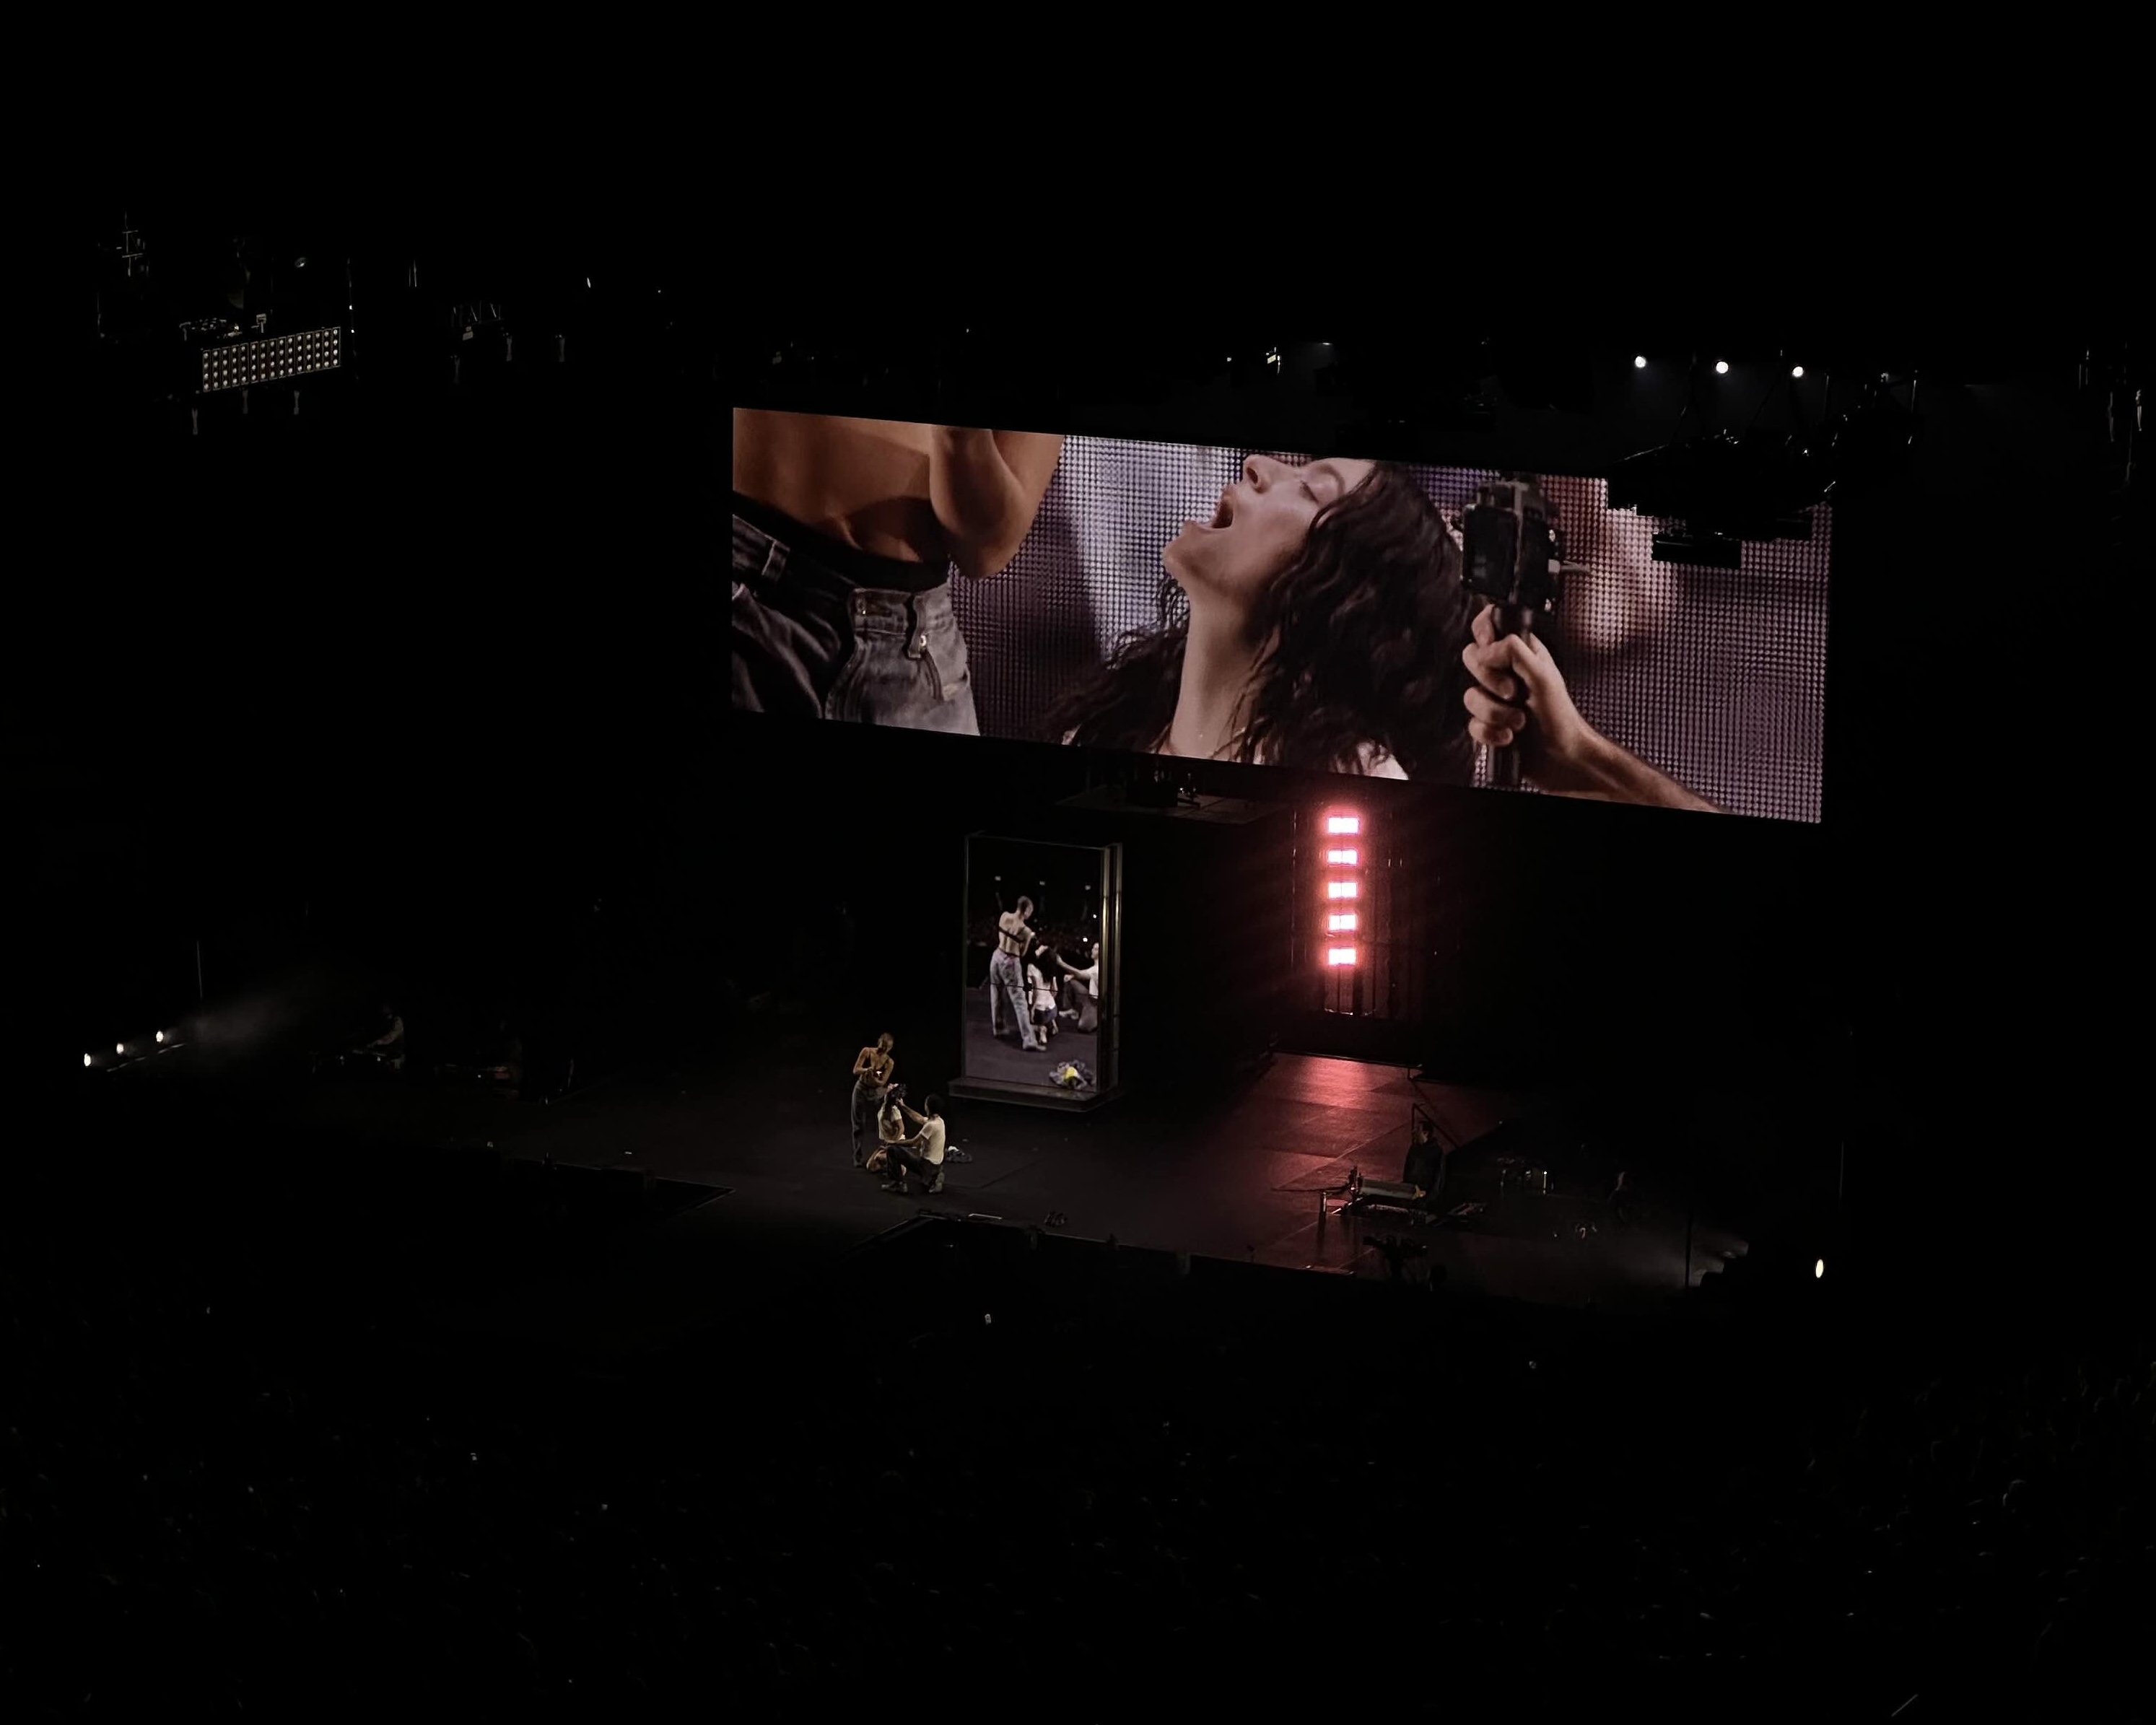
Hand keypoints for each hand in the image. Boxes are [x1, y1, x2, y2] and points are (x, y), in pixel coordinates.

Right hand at [1460, 604, 1608, 795]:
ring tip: (1518, 722)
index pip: (1490, 625)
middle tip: (1514, 693)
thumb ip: (1514, 652)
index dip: (1483, 631)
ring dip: (1495, 713)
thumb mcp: (1542, 676)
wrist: (1562, 759)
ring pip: (1470, 696)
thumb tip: (1484, 649)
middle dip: (1489, 679)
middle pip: (1471, 658)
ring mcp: (1494, 700)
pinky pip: (1472, 724)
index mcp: (1521, 654)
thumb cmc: (1561, 717)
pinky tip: (1508, 738)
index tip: (1490, 645)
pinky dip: (1490, 733)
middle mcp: (1505, 673)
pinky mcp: (1488, 725)